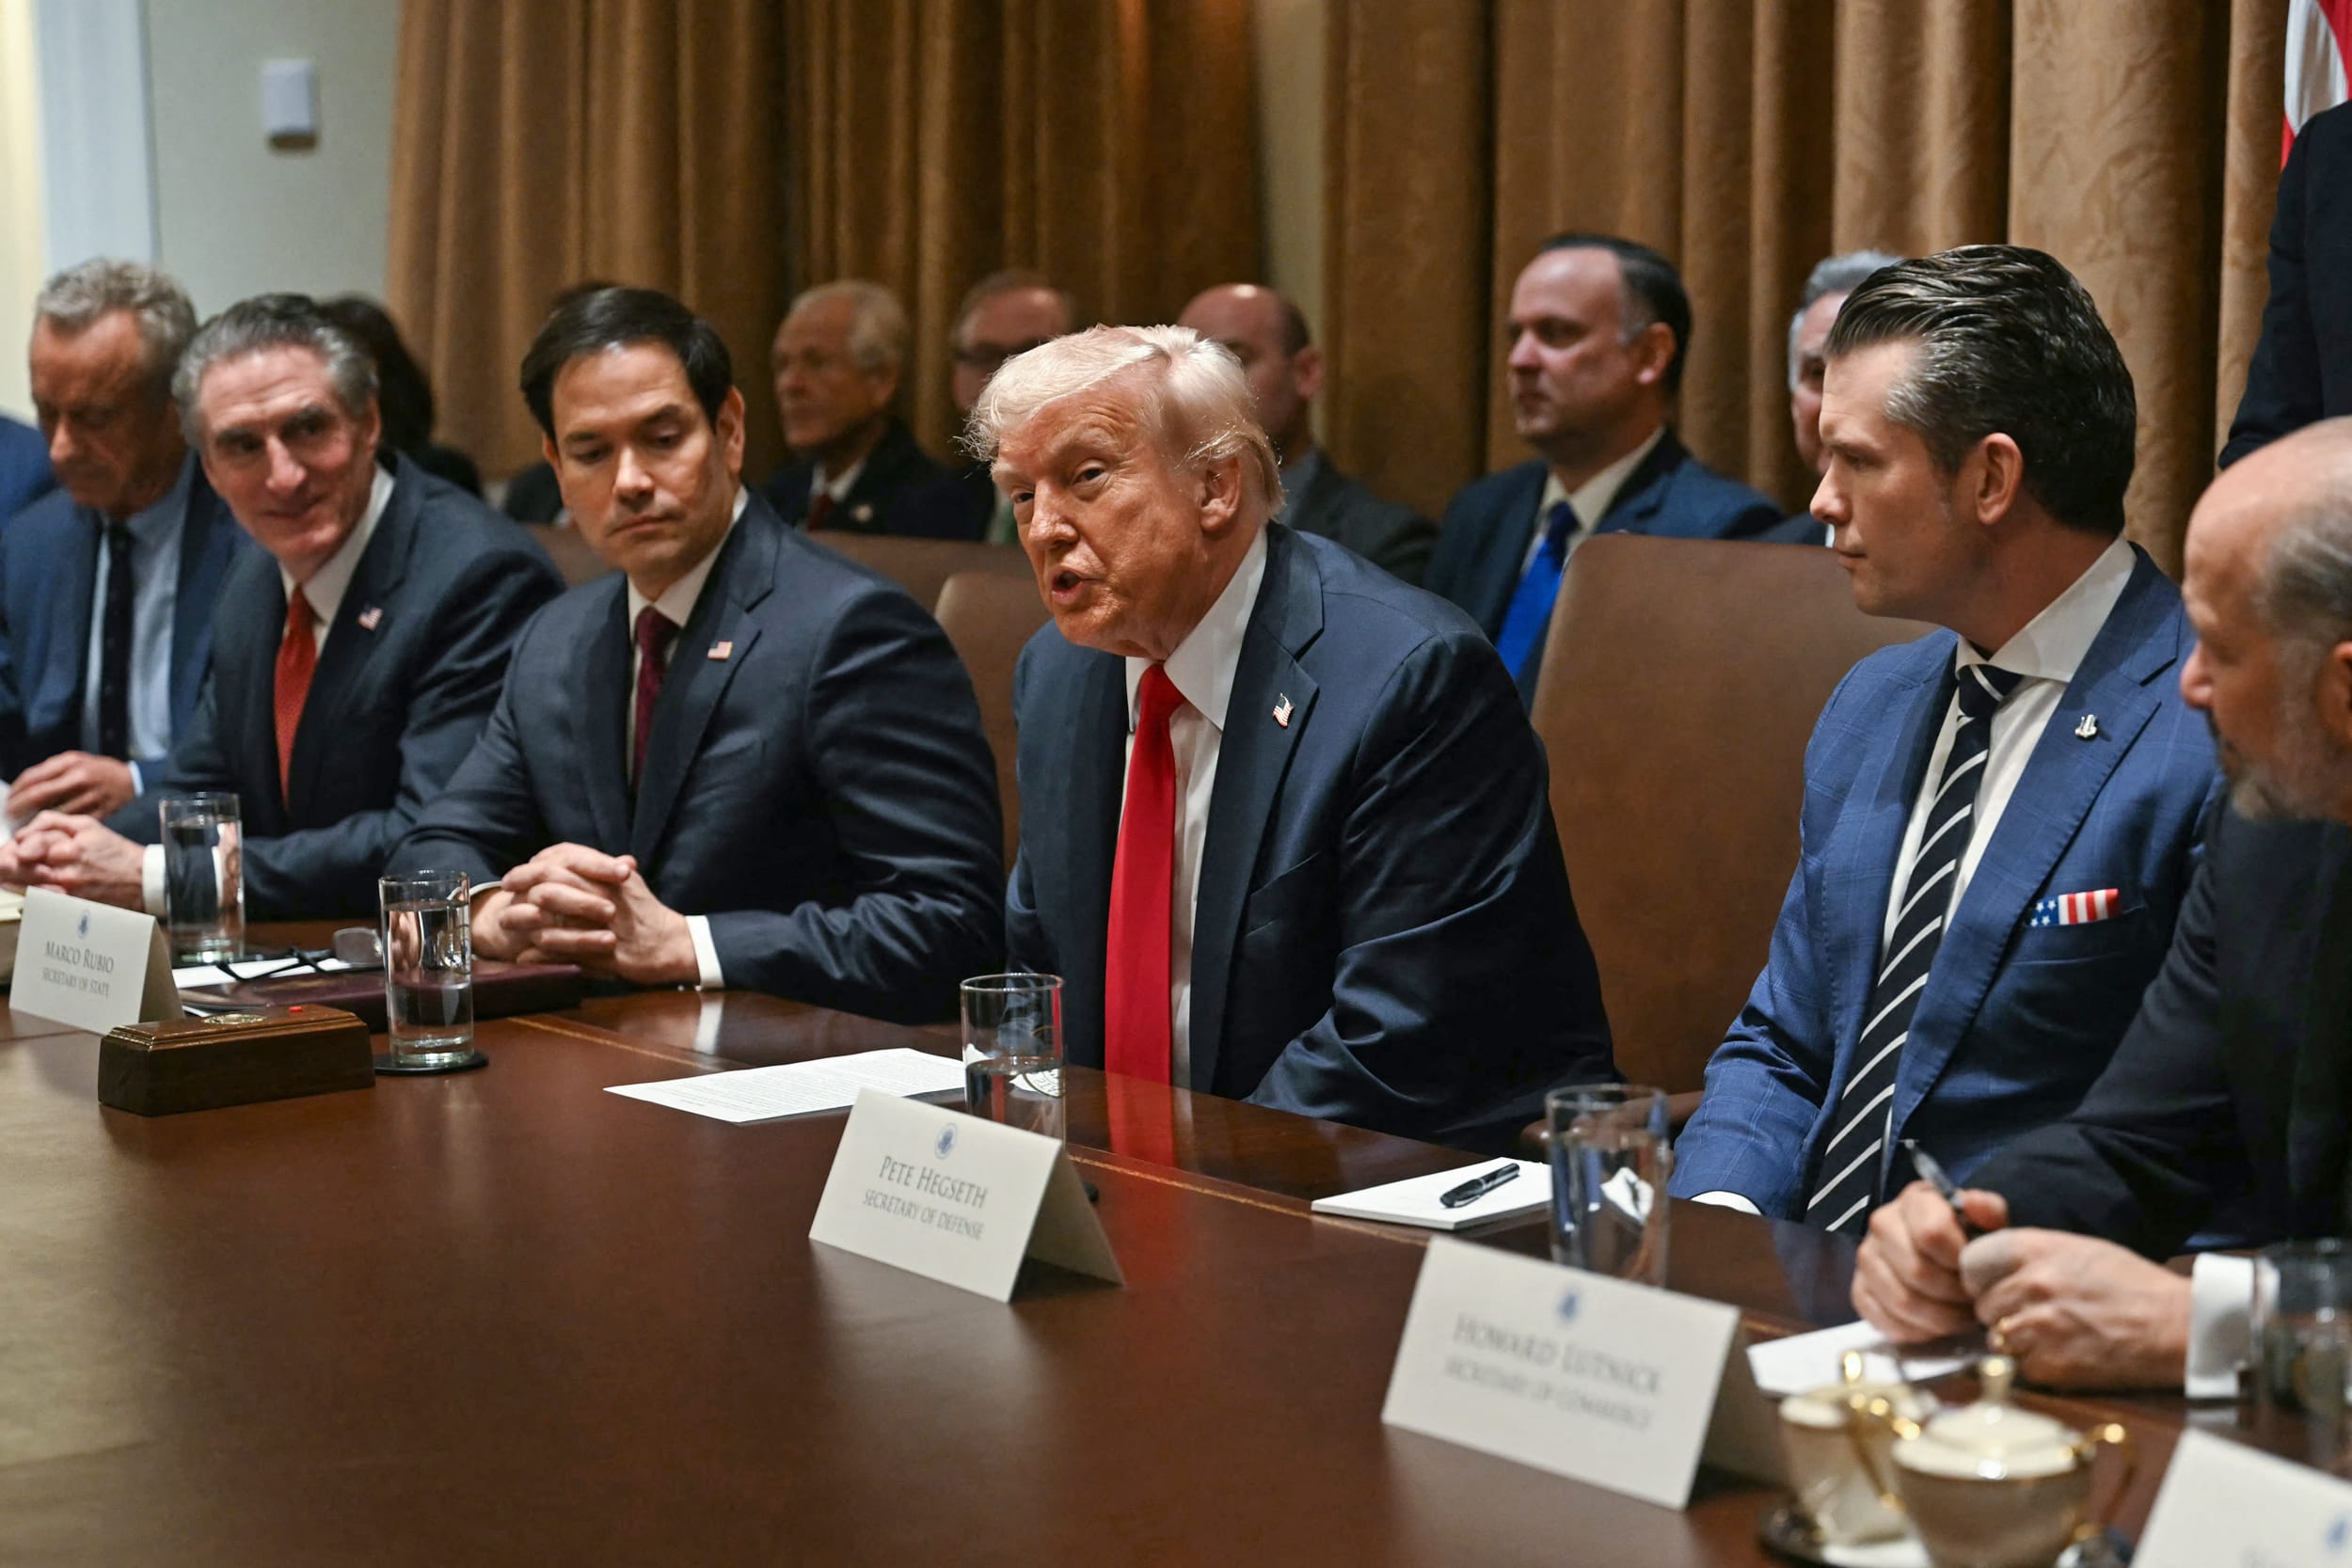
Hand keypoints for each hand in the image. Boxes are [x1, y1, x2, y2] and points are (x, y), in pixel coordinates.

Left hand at [9, 752, 136, 818]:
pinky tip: (48, 829)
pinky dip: (58, 827)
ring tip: (25, 824)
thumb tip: (24, 786)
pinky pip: (73, 822)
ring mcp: (91, 797)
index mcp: (71, 764)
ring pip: (55, 812)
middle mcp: (80, 779)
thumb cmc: (97, 770)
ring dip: (36, 820)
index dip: (17, 792)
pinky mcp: (100, 812)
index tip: (7, 801)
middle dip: (20, 807)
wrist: (130, 780)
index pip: (34, 778)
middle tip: (9, 816)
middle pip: (40, 795)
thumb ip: (50, 770)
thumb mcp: (74, 760)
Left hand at [9, 811, 146, 908]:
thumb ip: (51, 822)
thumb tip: (23, 831)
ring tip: (5, 875)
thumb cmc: (115, 852)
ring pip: (22, 886)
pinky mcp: (68, 906)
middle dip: (5, 864)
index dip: (12, 846)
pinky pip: (37, 901)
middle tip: (3, 862)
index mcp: (68, 847)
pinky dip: (25, 894)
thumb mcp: (87, 825)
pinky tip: (21, 889)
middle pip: (18, 867)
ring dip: (9, 880)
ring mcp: (65, 891)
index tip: (11, 848)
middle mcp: (64, 871)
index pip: (26, 845)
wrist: (142, 880)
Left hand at [483, 844, 697, 985]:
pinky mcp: (603, 955)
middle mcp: (605, 898)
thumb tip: (565, 857)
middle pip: (551, 887)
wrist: (671, 945)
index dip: (535, 865)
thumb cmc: (646, 913)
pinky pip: (563, 955)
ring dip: (526, 924)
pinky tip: (524, 955)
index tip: (514, 874)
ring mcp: (602, 927)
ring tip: (506, 923)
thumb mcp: (626, 883)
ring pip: (552, 922)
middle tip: (505, 892)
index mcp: (610, 877)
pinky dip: (540, 956)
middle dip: (522, 889)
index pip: (565, 858)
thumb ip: (598, 869)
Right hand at [1852, 1180, 2011, 1342]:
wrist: (1940, 1253)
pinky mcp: (1859, 1290)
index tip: (1976, 1272)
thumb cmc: (1966, 1238)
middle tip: (1973, 1302)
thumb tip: (1971, 1204)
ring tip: (1960, 1317)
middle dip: (1953, 1295)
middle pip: (1916, 1271)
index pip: (1931, 1233)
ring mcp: (1867, 1258)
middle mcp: (1882, 1224)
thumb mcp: (1985, 1219)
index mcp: (1915, 1201)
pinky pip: (1884, 1320)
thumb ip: (1988, 1209)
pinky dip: (1916, 1331)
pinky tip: (1935, 1325)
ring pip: (1901, 1301)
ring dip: (1938, 1318)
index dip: (1959, 1261)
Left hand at [1959, 1229, 2191, 1388]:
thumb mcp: (2077, 1249)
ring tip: (2047, 1334)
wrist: (2177, 1327)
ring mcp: (2037, 1327)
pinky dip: (2031, 1363)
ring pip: (1994, 1335)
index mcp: (2036, 1250)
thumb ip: (2029, 1256)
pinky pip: (2017, 1365)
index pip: (1972, 1260)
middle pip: (1980, 1302)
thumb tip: (1991, 1269)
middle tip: (2028, 1312)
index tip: (1993, 1283)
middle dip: (1997, 1309)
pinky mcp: (2048, 1366)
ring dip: (2012, 1338)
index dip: (1980, 1275)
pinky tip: (2060, 1354)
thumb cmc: (2131, 1284)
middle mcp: (2031, 1285)